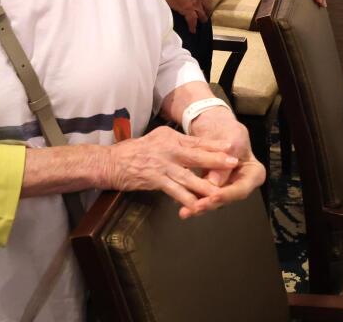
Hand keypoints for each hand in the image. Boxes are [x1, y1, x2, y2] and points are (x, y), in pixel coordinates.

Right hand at [102, 126, 239, 214]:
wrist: (109, 162)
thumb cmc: (131, 152)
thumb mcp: (154, 141)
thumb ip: (172, 144)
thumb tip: (189, 148)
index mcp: (168, 137)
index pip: (195, 140)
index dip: (213, 144)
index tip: (229, 146)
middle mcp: (167, 148)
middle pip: (196, 154)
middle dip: (216, 159)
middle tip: (233, 162)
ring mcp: (161, 164)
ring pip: (188, 175)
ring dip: (205, 184)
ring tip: (220, 190)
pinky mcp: (154, 179)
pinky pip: (174, 190)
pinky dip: (186, 199)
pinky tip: (196, 205)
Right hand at [154, 0, 214, 33]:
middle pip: (208, 3)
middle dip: (207, 7)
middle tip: (206, 11)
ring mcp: (195, 2)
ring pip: (203, 13)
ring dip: (203, 17)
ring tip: (202, 21)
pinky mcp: (188, 10)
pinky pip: (192, 20)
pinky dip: (193, 26)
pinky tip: (192, 30)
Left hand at [182, 109, 265, 217]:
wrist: (213, 124)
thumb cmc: (227, 130)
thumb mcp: (229, 142)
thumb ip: (222, 164)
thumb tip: (214, 185)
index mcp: (254, 173)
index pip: (242, 189)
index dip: (228, 195)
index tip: (214, 197)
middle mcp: (241, 184)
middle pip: (227, 198)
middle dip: (210, 204)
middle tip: (195, 208)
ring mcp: (226, 186)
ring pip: (213, 200)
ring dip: (198, 205)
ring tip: (185, 211)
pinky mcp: (211, 186)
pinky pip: (202, 194)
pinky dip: (192, 198)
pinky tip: (180, 205)